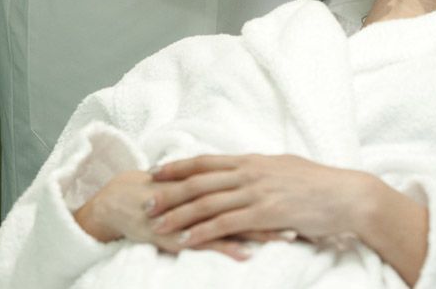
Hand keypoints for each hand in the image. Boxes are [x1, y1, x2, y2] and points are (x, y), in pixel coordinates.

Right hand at [72, 170, 292, 259]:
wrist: (124, 200)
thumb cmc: (167, 192)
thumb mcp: (201, 185)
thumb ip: (228, 184)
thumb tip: (259, 185)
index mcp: (218, 180)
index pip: (258, 184)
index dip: (284, 190)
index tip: (311, 196)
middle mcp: (210, 193)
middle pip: (253, 200)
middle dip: (282, 208)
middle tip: (311, 215)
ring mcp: (196, 213)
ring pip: (235, 221)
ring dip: (263, 229)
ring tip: (289, 235)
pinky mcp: (181, 232)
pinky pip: (208, 242)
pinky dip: (228, 248)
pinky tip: (247, 256)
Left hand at [145, 154, 378, 248]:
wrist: (347, 195)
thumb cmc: (320, 184)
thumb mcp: (286, 168)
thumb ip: (262, 169)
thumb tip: (248, 168)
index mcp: (254, 160)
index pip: (207, 161)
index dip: (179, 166)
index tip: (156, 171)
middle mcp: (251, 172)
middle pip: (200, 181)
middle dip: (169, 192)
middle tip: (144, 201)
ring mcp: (257, 192)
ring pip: (207, 203)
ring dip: (178, 214)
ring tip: (156, 224)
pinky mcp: (266, 213)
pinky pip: (226, 223)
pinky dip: (202, 232)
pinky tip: (186, 240)